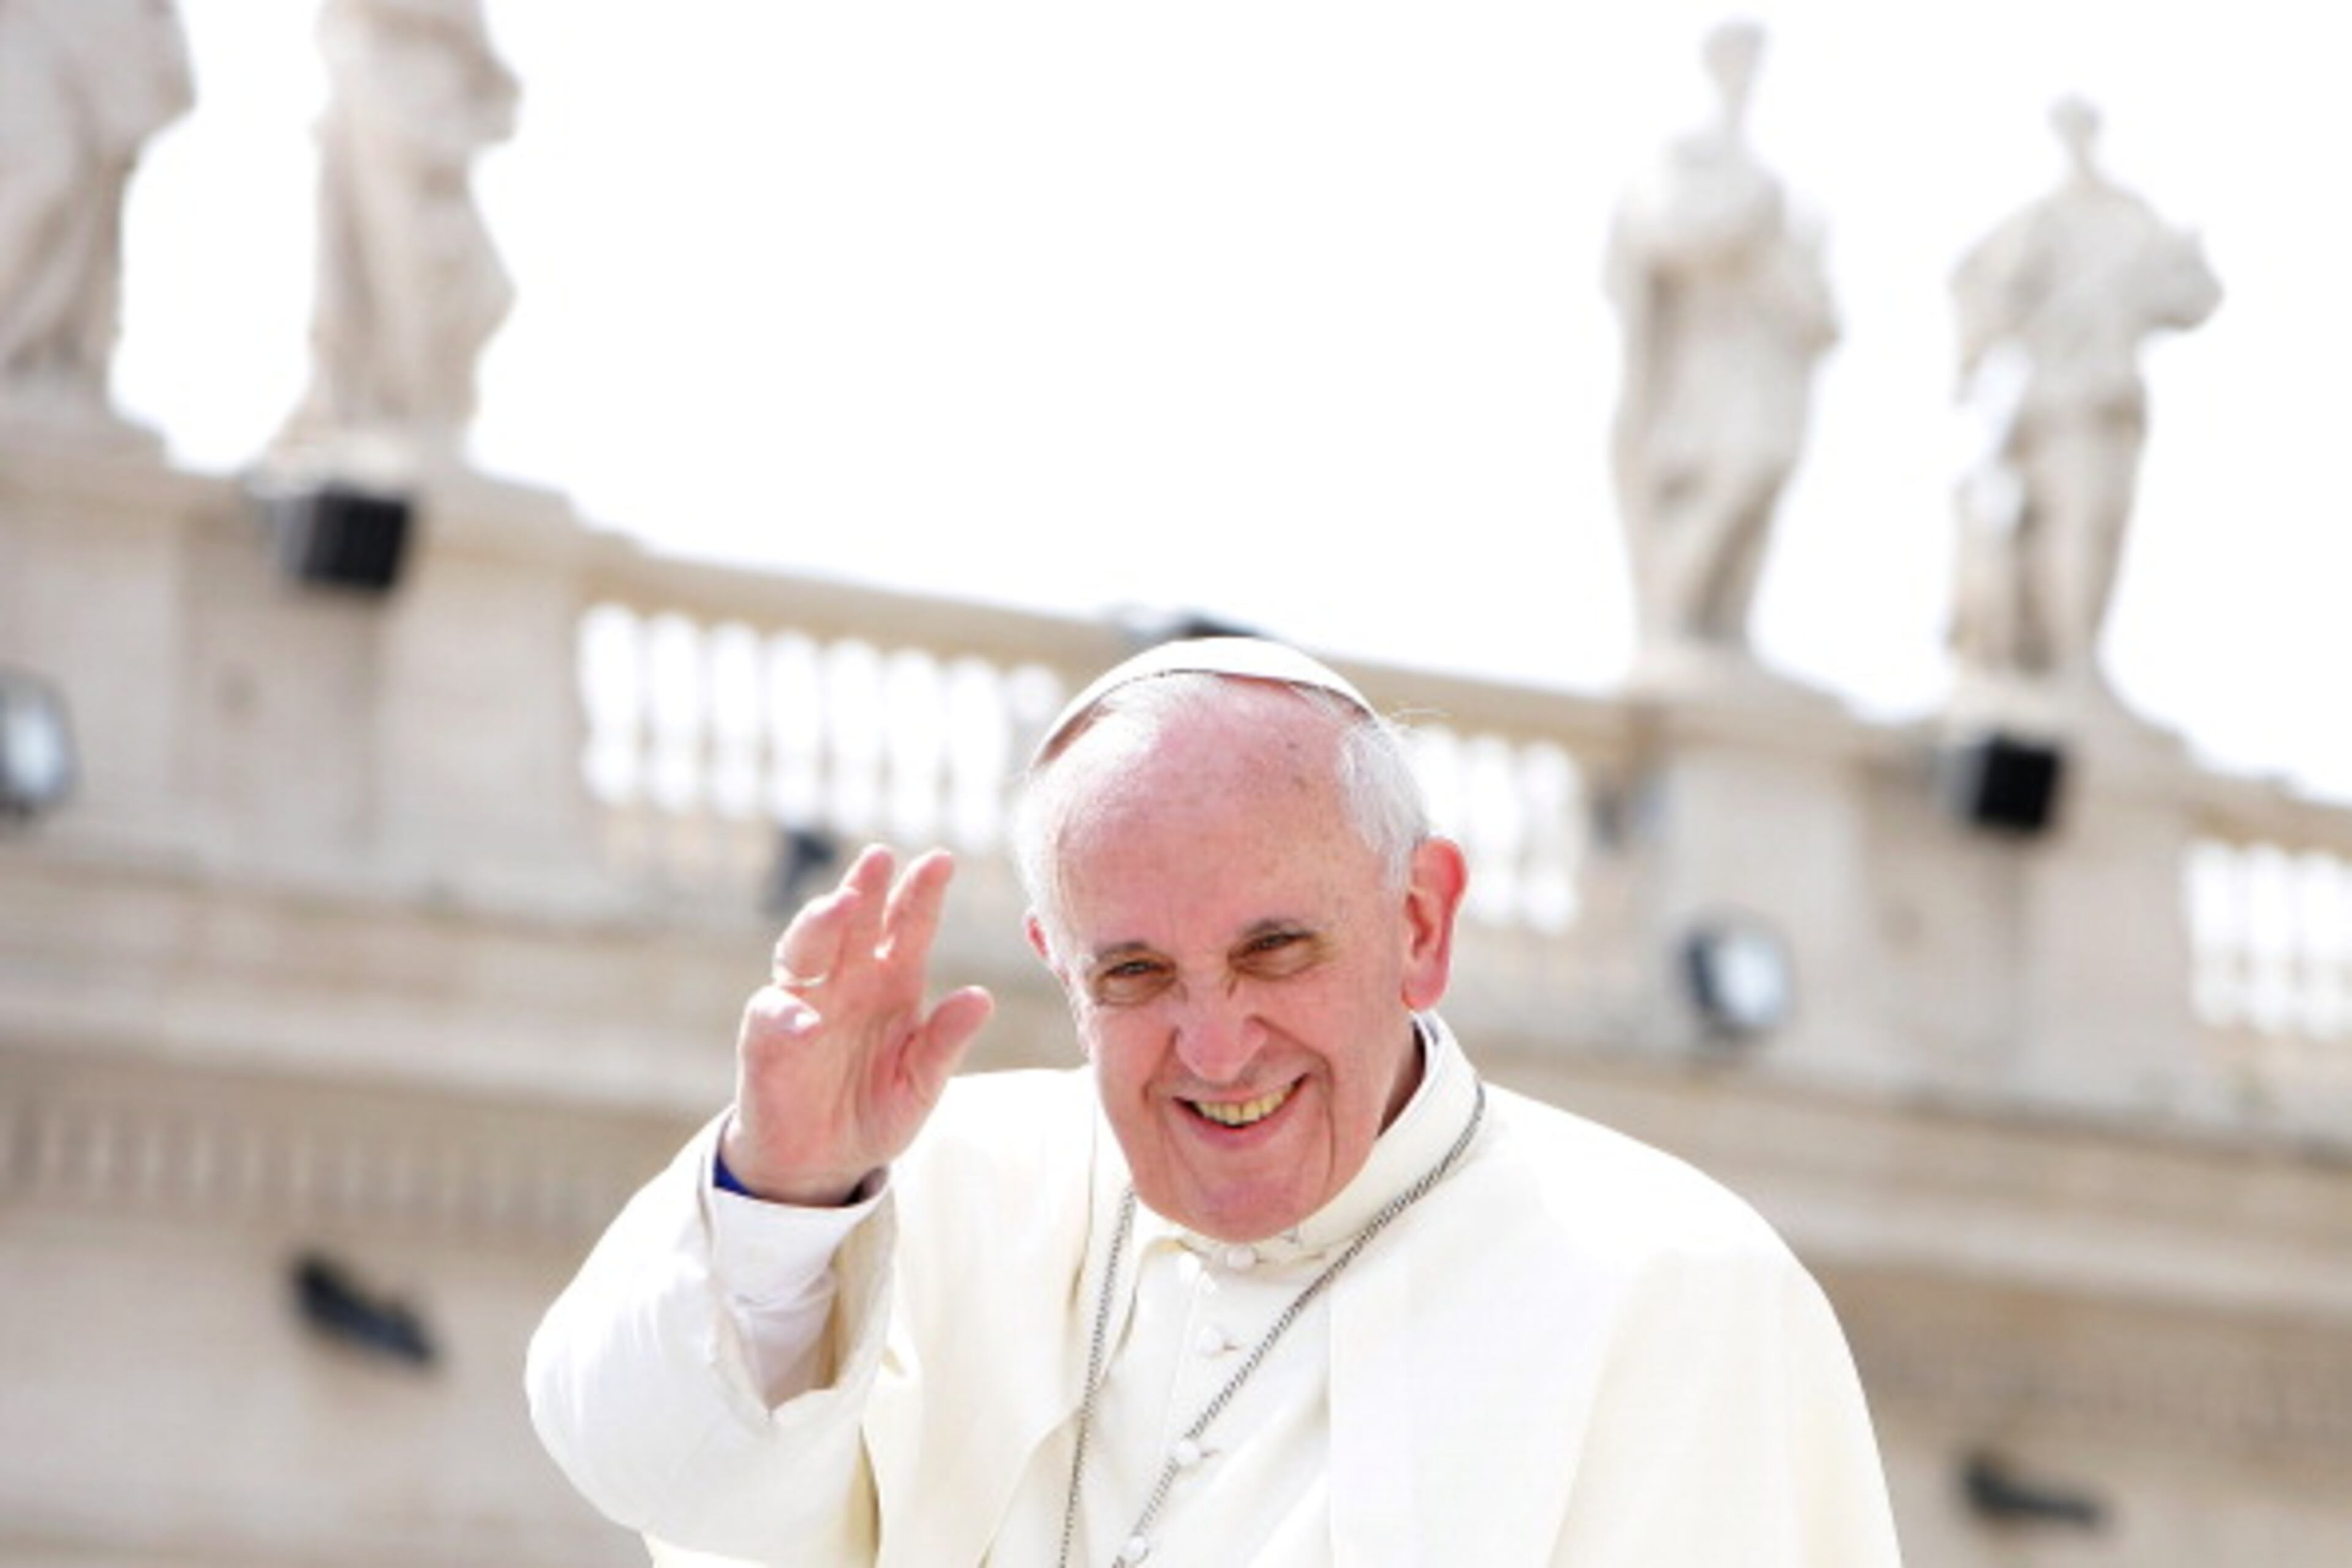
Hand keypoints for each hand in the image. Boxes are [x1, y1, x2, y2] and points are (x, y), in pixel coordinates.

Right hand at [720, 845, 993, 1205]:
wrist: (822, 1162)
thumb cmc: (873, 1110)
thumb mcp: (920, 1082)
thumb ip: (945, 1041)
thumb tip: (982, 997)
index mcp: (893, 981)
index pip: (908, 925)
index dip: (922, 893)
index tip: (941, 861)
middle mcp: (847, 980)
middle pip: (854, 921)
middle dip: (865, 887)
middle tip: (880, 858)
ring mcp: (804, 1002)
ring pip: (805, 948)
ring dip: (821, 924)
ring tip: (842, 904)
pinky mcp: (766, 1038)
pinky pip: (773, 1016)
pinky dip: (789, 1014)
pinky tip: (807, 1021)